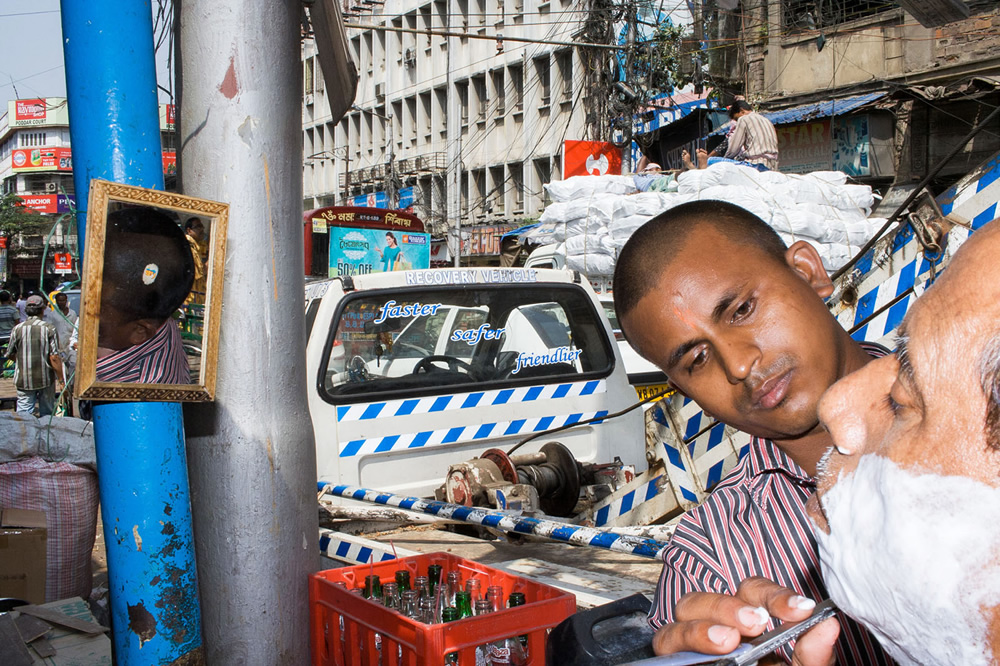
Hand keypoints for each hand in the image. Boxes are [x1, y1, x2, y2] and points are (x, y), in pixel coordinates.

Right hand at [651, 578, 838, 665]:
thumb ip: (813, 654)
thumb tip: (827, 624)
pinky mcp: (677, 664)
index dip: (772, 594)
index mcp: (747, 625)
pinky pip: (665, 650)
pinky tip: (705, 656)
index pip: (750, 591)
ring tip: (727, 642)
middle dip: (727, 606)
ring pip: (679, 620)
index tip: (800, 609)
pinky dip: (680, 647)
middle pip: (704, 598)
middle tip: (756, 623)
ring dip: (700, 626)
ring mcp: (692, 650)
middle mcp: (715, 630)